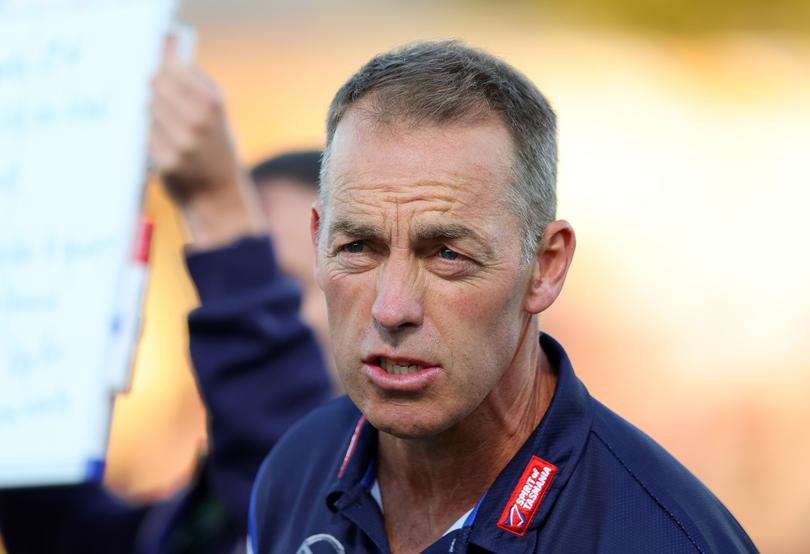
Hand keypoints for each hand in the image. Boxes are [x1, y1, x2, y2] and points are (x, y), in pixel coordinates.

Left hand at [149, 38, 261, 248]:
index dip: (166, 69)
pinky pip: (144, 135)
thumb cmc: (216, 149)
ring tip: (167, 128)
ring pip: (147, 109)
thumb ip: (195, 82)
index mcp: (213, 103)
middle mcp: (198, 121)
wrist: (220, 195)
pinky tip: (162, 144)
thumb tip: (168, 45)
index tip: (165, 76)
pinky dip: (148, 136)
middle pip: (156, 84)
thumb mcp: (216, 114)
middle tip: (161, 103)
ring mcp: (181, 142)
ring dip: (150, 114)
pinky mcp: (166, 161)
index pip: (174, 67)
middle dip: (155, 90)